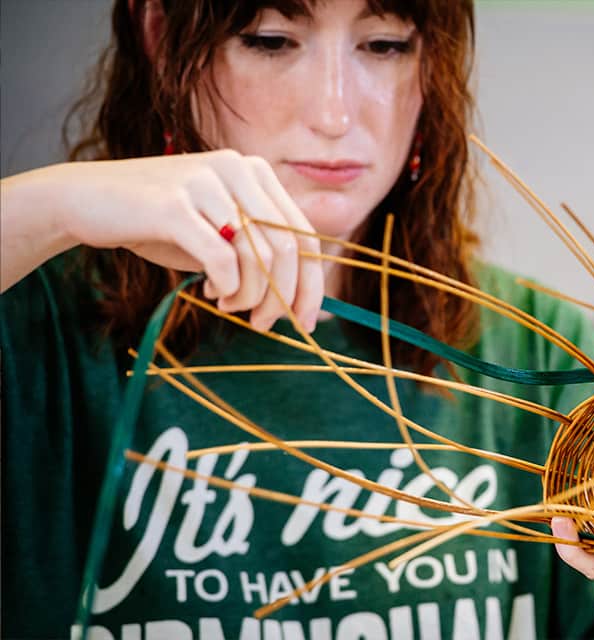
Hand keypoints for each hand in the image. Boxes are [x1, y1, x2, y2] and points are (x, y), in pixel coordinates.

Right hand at [55, 150, 322, 330]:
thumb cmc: (162, 223)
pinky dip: (226, 287)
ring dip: (250, 296)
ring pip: (258, 257)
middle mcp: (237, 169)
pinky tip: (210, 292)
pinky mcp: (174, 204)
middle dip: (281, 298)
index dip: (312, 284)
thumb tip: (297, 297)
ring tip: (229, 306)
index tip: (308, 322)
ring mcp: (206, 183)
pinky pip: (222, 260)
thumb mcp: (219, 232)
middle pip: (287, 249)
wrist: (87, 200)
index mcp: (255, 172)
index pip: (304, 235)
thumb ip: (258, 251)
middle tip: (262, 324)